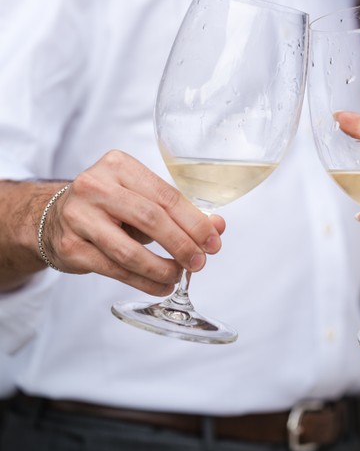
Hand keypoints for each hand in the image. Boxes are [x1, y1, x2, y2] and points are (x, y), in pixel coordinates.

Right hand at [40, 150, 224, 294]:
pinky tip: (159, 285)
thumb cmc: (106, 205)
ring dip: (161, 269)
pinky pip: (114, 269)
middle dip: (182, 244)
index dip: (194, 221)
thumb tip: (217, 227)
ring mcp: (79, 216)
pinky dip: (142, 281)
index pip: (166, 195)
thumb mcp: (141, 198)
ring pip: (130, 250)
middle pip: (150, 219)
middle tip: (200, 262)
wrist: (52, 218)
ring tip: (178, 277)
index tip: (213, 241)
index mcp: (118, 165)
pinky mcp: (71, 246)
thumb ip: (178, 210)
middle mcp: (95, 186)